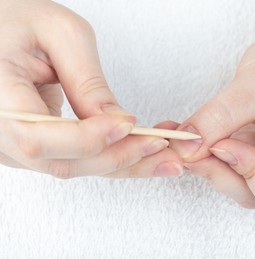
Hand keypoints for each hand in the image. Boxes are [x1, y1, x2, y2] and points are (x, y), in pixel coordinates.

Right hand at [0, 0, 182, 177]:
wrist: (1, 30)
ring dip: (123, 163)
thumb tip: (118, 121)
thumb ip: (87, 80)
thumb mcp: (58, 34)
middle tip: (162, 146)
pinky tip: (142, 150)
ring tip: (164, 155)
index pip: (37, 137)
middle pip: (63, 162)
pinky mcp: (33, 147)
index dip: (88, 138)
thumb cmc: (19, 21)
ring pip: (75, 167)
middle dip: (120, 157)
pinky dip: (112, 157)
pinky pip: (76, 160)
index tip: (128, 126)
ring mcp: (13, 145)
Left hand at [170, 20, 254, 216]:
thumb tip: (184, 149)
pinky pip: (226, 167)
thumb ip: (222, 117)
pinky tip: (185, 133)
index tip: (224, 143)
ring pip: (235, 184)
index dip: (250, 174)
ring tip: (182, 134)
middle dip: (218, 170)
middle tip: (186, 143)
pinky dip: (202, 153)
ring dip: (205, 162)